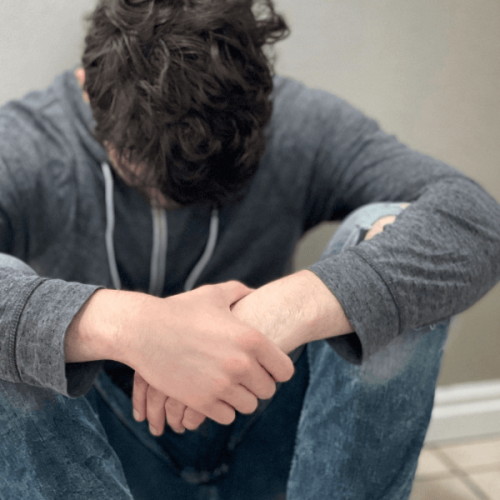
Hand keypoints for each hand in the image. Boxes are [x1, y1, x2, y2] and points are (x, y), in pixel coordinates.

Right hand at [120, 281, 293, 425]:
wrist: (143, 330)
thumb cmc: (179, 310)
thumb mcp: (213, 294)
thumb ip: (239, 291)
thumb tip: (255, 292)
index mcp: (251, 338)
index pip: (284, 370)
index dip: (277, 369)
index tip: (267, 367)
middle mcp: (241, 364)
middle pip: (268, 390)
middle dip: (258, 384)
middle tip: (245, 376)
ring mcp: (222, 385)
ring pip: (248, 405)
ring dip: (241, 397)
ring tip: (229, 385)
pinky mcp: (202, 401)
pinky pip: (227, 416)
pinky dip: (222, 408)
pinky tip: (213, 394)